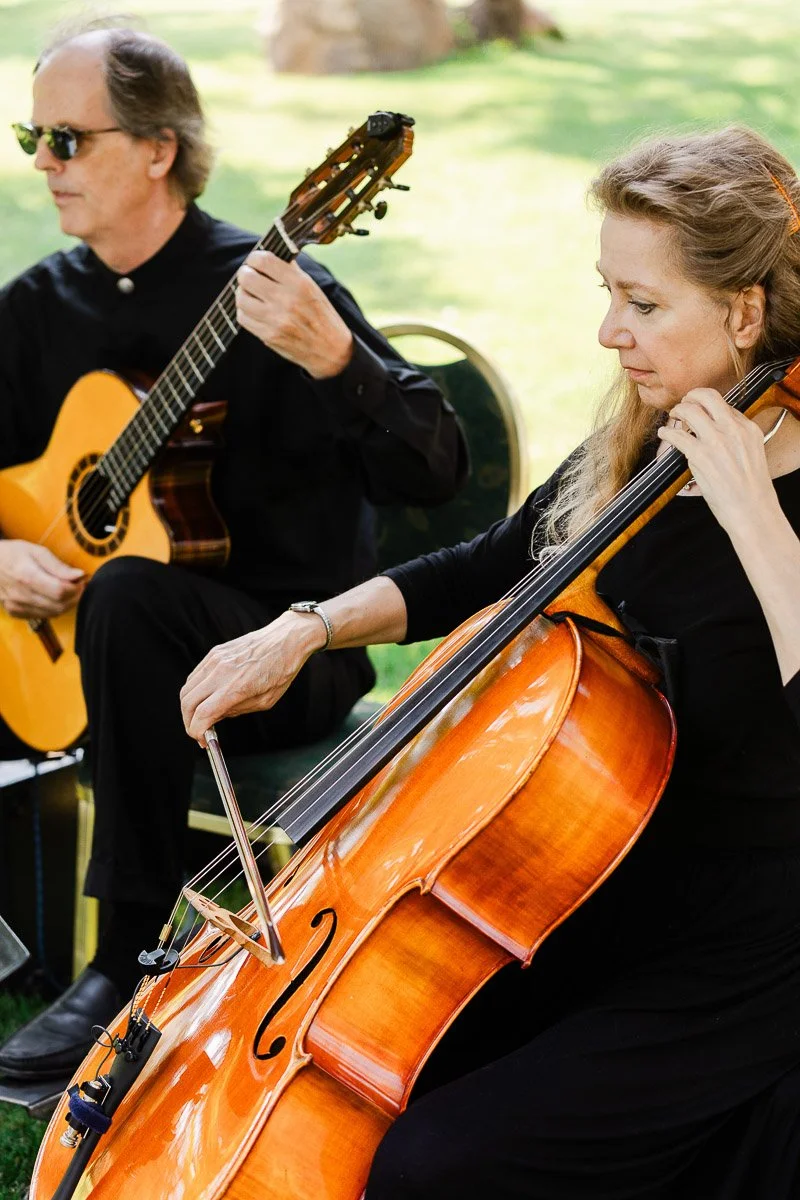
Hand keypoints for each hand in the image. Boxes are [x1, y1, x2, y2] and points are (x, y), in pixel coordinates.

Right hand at [0, 540, 85, 618]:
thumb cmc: (11, 554)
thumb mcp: (35, 551)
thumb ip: (58, 566)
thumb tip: (79, 575)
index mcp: (27, 576)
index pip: (60, 591)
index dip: (76, 587)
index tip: (81, 580)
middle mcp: (21, 595)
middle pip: (59, 605)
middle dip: (75, 596)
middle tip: (78, 585)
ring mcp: (17, 606)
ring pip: (53, 613)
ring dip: (66, 603)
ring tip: (68, 589)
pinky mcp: (15, 612)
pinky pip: (43, 616)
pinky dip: (53, 608)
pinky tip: (53, 596)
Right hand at [180, 612, 326, 745]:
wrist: (286, 639)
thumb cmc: (281, 670)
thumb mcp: (264, 701)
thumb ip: (236, 711)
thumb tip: (214, 719)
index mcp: (235, 688)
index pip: (202, 714)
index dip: (197, 732)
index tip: (202, 740)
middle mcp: (220, 673)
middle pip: (188, 703)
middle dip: (189, 722)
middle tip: (198, 731)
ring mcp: (215, 660)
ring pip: (187, 689)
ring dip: (189, 707)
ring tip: (201, 715)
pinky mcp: (214, 653)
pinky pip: (194, 676)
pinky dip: (194, 690)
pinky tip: (204, 697)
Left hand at [236, 251, 352, 378]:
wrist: (330, 349)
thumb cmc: (320, 314)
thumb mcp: (311, 287)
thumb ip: (289, 270)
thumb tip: (267, 255)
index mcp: (299, 284)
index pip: (263, 260)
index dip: (254, 258)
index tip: (255, 262)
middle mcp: (286, 300)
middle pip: (247, 278)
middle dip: (245, 274)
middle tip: (249, 276)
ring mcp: (276, 320)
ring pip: (241, 298)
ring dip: (243, 294)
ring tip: (251, 294)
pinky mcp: (268, 336)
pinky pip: (243, 318)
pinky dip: (245, 311)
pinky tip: (253, 310)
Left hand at [657, 389, 781, 530]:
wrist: (751, 509)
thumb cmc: (750, 489)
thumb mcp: (752, 454)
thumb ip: (736, 439)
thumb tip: (714, 432)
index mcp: (748, 428)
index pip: (725, 406)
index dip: (708, 407)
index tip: (700, 411)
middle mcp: (733, 429)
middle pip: (707, 397)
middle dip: (691, 396)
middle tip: (684, 403)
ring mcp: (716, 440)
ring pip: (689, 410)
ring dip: (677, 411)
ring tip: (673, 417)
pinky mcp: (700, 455)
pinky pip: (677, 435)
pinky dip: (666, 433)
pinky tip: (664, 434)